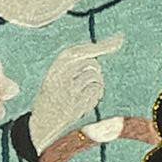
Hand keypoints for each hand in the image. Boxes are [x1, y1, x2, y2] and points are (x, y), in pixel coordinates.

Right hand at [28, 34, 122, 150]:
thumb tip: (115, 41)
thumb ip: (78, 62)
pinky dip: (95, 96)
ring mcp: (68, 91)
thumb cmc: (54, 95)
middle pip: (92, 64)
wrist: (41, 122)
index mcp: (56, 66)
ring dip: (96, 85)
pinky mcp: (75, 105)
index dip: (103, 45)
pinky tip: (86, 102)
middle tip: (88, 82)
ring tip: (86, 93)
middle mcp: (60, 76)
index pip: (81, 51)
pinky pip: (95, 92)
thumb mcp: (59, 74)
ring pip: (95, 77)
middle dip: (96, 72)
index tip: (120, 38)